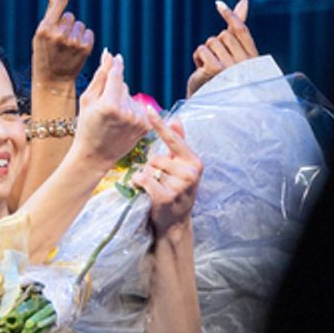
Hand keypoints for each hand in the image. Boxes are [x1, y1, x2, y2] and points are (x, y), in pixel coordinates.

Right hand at [32, 0, 93, 87]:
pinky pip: (88, 33)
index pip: (59, 3)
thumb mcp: (42, 31)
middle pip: (71, 16)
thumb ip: (51, 6)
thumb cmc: (44, 52)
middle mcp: (58, 34)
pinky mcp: (85, 48)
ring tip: (66, 48)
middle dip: (66, 25)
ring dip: (75, 33)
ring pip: (80, 25)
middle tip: (58, 42)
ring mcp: (72, 42)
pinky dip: (84, 39)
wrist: (52, 80)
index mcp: (44, 29)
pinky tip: (75, 50)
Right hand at [73, 50, 149, 169]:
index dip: (115, 65)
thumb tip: (109, 54)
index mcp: (109, 105)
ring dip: (123, 102)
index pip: (116, 75)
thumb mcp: (87, 101)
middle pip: (123, 86)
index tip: (116, 56)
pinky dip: (131, 112)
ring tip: (111, 120)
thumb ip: (100, 76)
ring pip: (131, 97)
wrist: (95, 156)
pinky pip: (139, 108)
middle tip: (103, 109)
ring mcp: (138, 120)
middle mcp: (126, 111)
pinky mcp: (146, 126)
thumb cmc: (86, 127)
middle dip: (114, 92)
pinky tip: (121, 124)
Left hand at [132, 115, 201, 237]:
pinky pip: (145, 180)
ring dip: (147, 177)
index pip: (174, 140)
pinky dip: (139, 183)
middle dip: (153, 168)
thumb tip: (176, 119)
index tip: (149, 111)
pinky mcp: (166, 197)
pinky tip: (145, 190)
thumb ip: (178, 144)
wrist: (176, 221)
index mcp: (194, 161)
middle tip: (161, 181)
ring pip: (149, 169)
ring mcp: (180, 186)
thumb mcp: (182, 167)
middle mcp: (190, 172)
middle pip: (156, 157)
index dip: (160, 125)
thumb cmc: (177, 191)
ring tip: (157, 188)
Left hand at [186, 0, 258, 97]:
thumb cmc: (221, 77)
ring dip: (205, 53)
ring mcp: (230, 66)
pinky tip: (201, 70)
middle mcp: (245, 62)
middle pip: (223, 35)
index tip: (218, 4)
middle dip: (214, 45)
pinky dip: (198, 57)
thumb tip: (243, 1)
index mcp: (253, 58)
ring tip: (209, 69)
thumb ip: (237, 29)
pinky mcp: (215, 70)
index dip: (230, 15)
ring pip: (211, 42)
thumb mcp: (231, 53)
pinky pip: (202, 50)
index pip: (241, 30)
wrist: (209, 105)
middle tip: (216, 63)